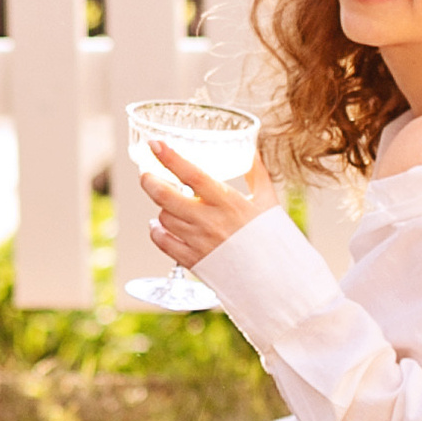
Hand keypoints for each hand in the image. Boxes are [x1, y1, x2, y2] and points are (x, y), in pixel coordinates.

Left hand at [139, 134, 279, 271]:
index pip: (192, 174)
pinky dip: (157, 232)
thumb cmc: (272, 236)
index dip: (170, 158)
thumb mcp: (267, 199)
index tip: (155, 144)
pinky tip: (159, 226)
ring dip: (161, 207)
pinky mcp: (193, 260)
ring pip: (164, 217)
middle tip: (147, 174)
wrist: (274, 276)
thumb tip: (249, 149)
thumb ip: (256, 172)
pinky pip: (163, 242)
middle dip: (150, 181)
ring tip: (166, 202)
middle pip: (166, 196)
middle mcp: (209, 220)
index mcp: (227, 201)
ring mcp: (198, 241)